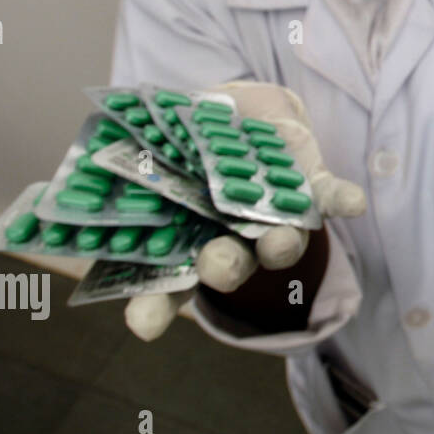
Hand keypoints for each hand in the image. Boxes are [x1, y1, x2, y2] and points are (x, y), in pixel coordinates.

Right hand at [124, 81, 365, 341]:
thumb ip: (125, 163)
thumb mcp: (144, 148)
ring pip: (278, 243)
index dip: (152, 308)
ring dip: (280, 243)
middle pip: (226, 267)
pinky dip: (341, 201)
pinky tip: (353, 203)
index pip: (161, 288)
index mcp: (181, 242)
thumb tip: (81, 168)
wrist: (234, 109)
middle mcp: (230, 239)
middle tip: (217, 263)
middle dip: (224, 267)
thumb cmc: (178, 141)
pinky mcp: (307, 188)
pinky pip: (327, 199)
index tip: (142, 324)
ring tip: (281, 240)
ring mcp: (271, 218)